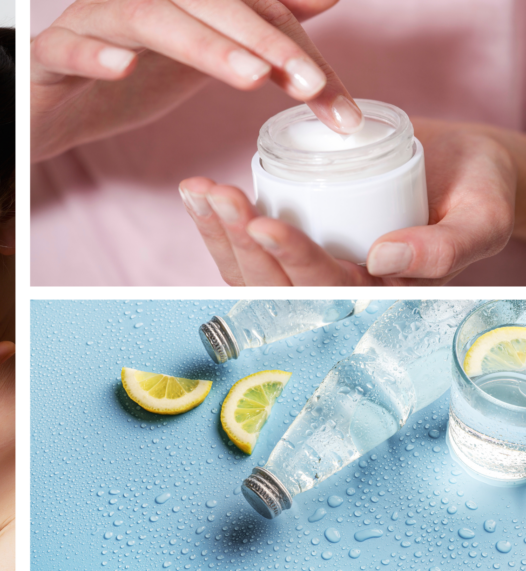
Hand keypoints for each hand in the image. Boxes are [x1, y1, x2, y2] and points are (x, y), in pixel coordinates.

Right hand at [31, 0, 361, 161]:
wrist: (50, 107)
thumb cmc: (125, 79)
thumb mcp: (201, 56)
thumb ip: (255, 29)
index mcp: (179, 2)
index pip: (247, 11)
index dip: (293, 48)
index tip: (333, 97)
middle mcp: (138, 0)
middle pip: (208, 4)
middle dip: (264, 40)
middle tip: (311, 84)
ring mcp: (92, 22)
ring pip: (150, 19)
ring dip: (203, 45)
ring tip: (253, 77)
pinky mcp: (50, 55)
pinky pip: (67, 48)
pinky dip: (94, 56)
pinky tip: (125, 69)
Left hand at [181, 118, 516, 284]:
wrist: (463, 170)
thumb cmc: (478, 195)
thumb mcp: (480, 220)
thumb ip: (445, 248)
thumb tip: (383, 257)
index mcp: (375, 293)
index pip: (325, 285)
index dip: (292, 258)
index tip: (262, 222)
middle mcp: (334, 287)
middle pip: (274, 281)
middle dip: (239, 240)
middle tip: (216, 195)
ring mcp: (309, 265)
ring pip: (250, 269)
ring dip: (217, 233)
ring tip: (197, 192)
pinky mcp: (295, 239)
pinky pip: (248, 246)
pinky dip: (219, 224)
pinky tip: (199, 196)